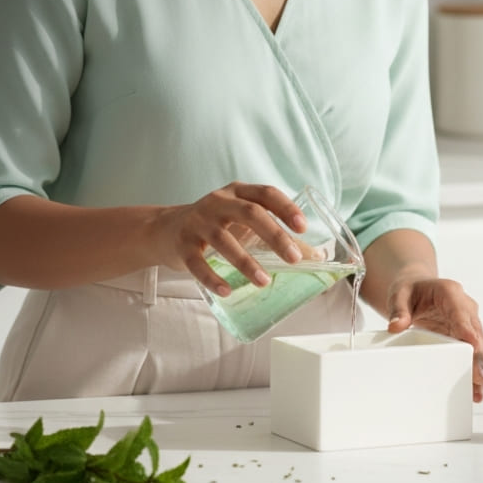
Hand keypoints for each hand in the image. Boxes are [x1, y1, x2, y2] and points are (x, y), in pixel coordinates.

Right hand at [155, 182, 306, 295]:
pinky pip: (197, 262)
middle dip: (275, 235)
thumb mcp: (242, 223)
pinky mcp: (181, 244)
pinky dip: (212, 278)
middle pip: (250, 213)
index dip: (286, 208)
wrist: (165, 229)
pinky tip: (227, 290)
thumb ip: (275, 235)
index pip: (266, 193)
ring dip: (246, 262)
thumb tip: (317, 258)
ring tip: (264, 281)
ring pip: (224, 239)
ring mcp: (197, 221)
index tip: (303, 227)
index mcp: (238, 192)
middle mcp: (218, 201)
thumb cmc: (216, 226)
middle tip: (294, 258)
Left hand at [386, 277, 482, 402]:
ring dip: (480, 368)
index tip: (474, 346)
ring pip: (481, 345)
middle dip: (478, 356)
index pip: (461, 312)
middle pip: (476, 332)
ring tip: (477, 392)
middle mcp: (465, 306)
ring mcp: (469, 322)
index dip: (468, 329)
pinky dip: (476, 369)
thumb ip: (398, 310)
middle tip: (478, 378)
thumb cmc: (410, 291)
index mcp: (450, 292)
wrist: (417, 289)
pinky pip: (476, 353)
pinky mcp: (467, 336)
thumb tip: (395, 326)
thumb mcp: (399, 295)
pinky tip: (474, 388)